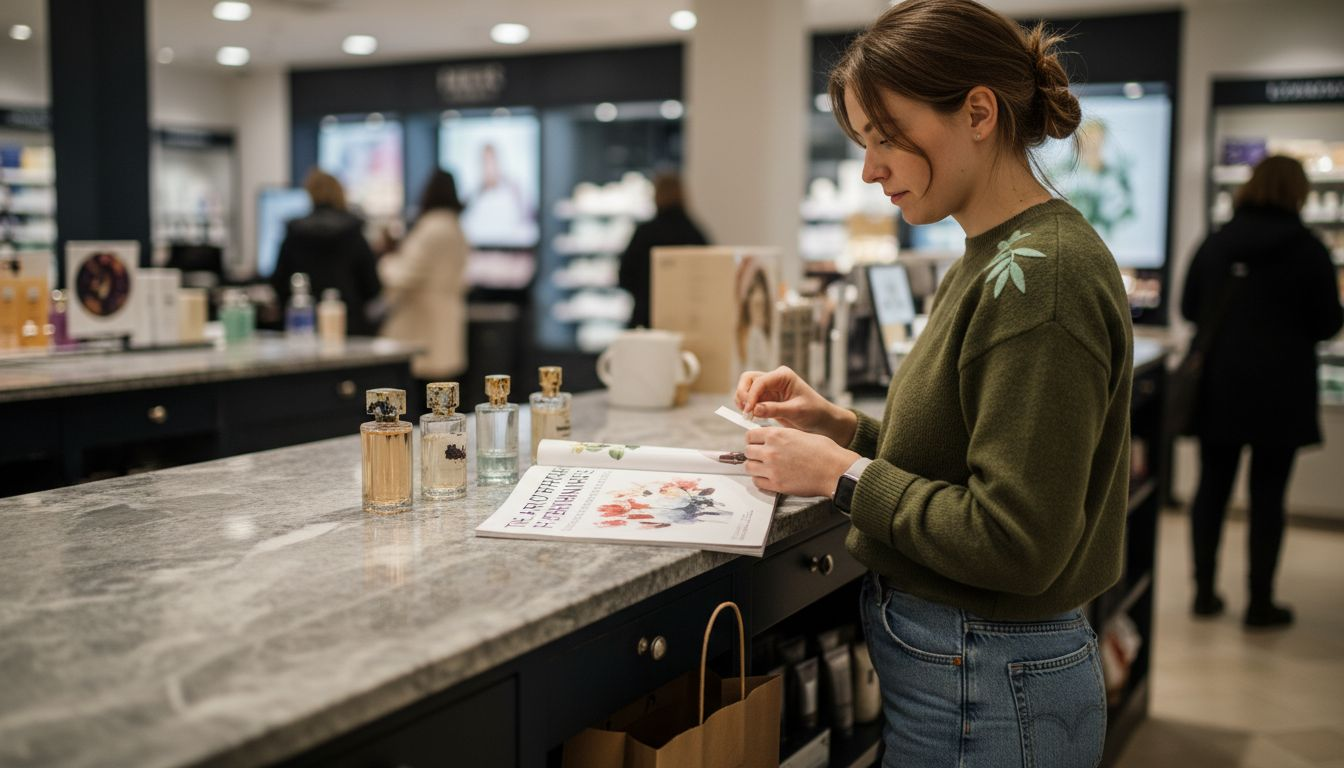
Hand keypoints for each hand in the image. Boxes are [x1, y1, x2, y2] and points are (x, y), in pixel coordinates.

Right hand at [735, 367, 856, 445]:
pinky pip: (750, 400)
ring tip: (748, 415)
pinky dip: (747, 407)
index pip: (759, 382)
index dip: (751, 396)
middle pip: (748, 380)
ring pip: (746, 389)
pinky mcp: (766, 399)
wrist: (821, 420)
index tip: (748, 411)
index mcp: (783, 376)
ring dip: (743, 401)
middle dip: (743, 394)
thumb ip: (775, 409)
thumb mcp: (796, 411)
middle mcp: (774, 379)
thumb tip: (754, 409)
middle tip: (745, 411)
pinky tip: (752, 416)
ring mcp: (769, 388)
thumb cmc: (814, 412)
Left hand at [743, 426, 858, 497]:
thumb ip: (782, 436)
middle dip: (753, 453)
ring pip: (749, 467)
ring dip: (755, 467)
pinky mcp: (776, 485)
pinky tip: (768, 478)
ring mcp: (772, 469)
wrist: (835, 470)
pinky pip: (757, 482)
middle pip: (747, 452)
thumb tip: (771, 439)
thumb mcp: (800, 434)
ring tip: (763, 467)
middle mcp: (770, 451)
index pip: (750, 436)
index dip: (753, 440)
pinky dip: (761, 480)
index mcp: (776, 435)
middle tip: (760, 456)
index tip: (755, 443)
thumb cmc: (824, 452)